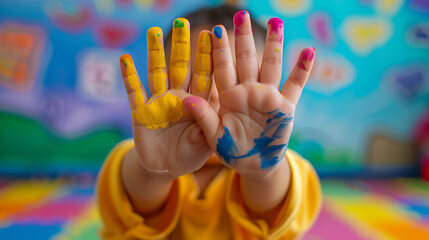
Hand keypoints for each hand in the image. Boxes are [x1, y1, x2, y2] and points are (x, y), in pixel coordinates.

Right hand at [120, 18, 215, 177]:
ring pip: (157, 73)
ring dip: (155, 53)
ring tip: (154, 31)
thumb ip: (207, 126)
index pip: (204, 76)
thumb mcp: (205, 145)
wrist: (166, 168)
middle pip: (181, 67)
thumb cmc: (190, 154)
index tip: (211, 35)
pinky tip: (125, 59)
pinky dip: (129, 76)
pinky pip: (133, 91)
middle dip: (182, 46)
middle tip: (182, 23)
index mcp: (197, 103)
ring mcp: (158, 102)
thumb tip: (203, 105)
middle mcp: (178, 97)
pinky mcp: (140, 112)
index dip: (206, 57)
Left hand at [183, 11, 314, 175]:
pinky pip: (295, 86)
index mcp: (229, 97)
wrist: (253, 165)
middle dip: (243, 37)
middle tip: (240, 14)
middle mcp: (248, 91)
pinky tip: (309, 51)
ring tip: (276, 22)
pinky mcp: (285, 107)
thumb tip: (185, 100)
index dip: (219, 50)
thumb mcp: (214, 137)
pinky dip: (303, 70)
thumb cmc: (231, 150)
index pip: (222, 69)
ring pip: (271, 65)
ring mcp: (268, 97)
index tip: (214, 30)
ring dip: (274, 45)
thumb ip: (203, 117)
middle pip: (246, 59)